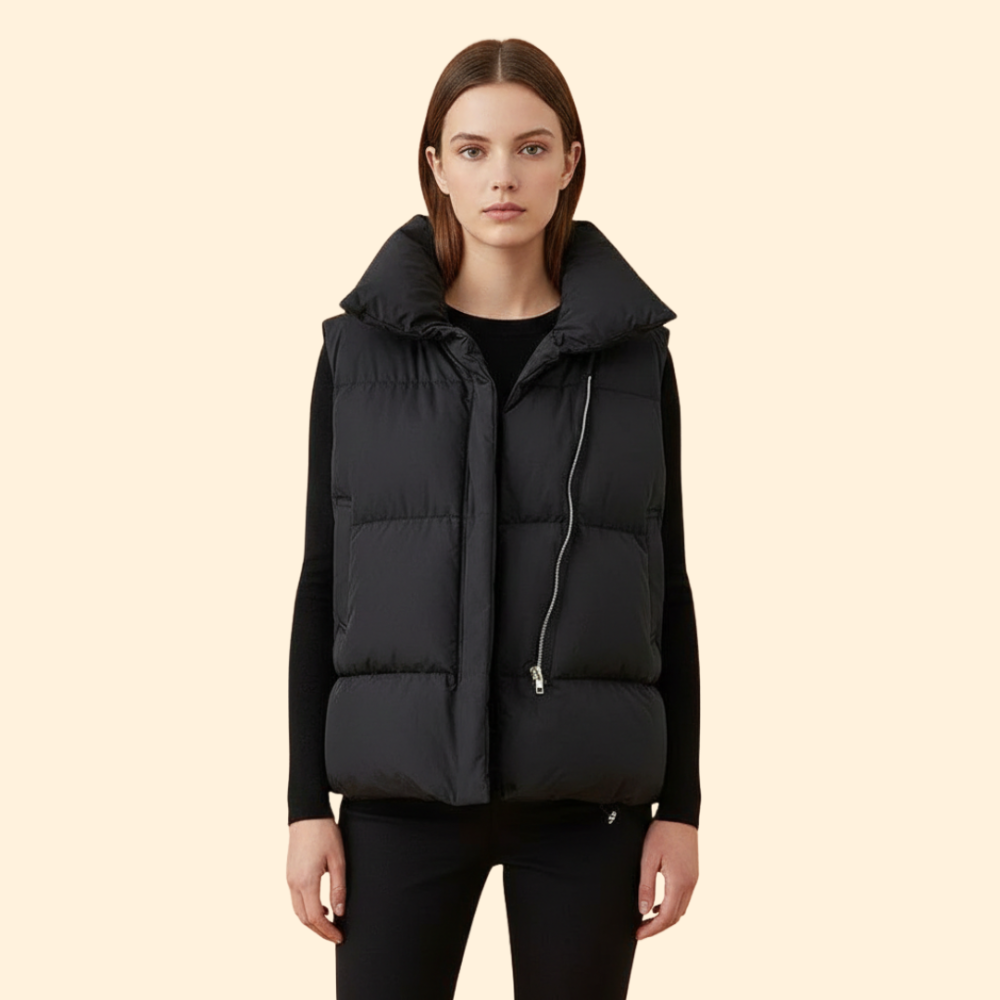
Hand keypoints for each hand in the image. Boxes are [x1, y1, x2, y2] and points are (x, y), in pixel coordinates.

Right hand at [287, 816, 345, 942]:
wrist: (306, 814)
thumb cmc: (325, 833)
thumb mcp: (338, 860)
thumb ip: (338, 887)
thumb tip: (339, 912)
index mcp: (306, 881)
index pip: (315, 917)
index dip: (327, 931)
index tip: (340, 937)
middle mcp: (293, 883)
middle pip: (304, 919)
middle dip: (319, 931)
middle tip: (335, 935)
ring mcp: (289, 879)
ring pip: (298, 911)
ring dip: (312, 921)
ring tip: (330, 924)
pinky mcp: (289, 874)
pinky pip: (296, 900)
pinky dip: (307, 909)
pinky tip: (321, 906)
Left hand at [635, 819, 697, 939]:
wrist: (680, 814)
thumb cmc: (662, 833)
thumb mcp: (648, 858)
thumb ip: (646, 886)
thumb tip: (643, 911)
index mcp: (679, 882)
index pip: (667, 917)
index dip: (652, 929)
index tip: (638, 934)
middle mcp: (690, 884)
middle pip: (675, 917)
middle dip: (658, 928)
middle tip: (640, 930)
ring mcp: (694, 879)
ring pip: (681, 909)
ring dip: (665, 918)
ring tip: (646, 920)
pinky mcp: (693, 873)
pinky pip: (683, 898)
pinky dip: (671, 907)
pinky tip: (658, 905)